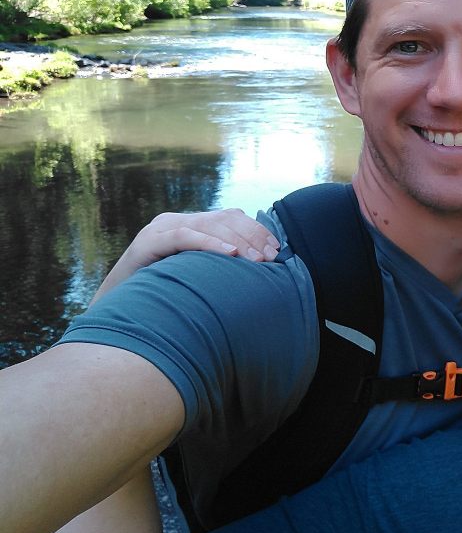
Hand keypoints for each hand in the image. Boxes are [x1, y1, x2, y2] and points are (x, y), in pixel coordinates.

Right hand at [92, 209, 279, 304]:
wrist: (113, 315)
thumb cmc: (160, 301)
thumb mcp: (196, 279)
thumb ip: (219, 268)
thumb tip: (261, 272)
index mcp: (189, 226)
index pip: (231, 218)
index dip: (256, 231)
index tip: (278, 251)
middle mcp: (174, 221)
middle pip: (224, 218)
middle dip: (252, 237)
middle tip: (271, 259)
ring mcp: (159, 229)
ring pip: (207, 225)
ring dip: (237, 242)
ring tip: (257, 260)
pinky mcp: (146, 243)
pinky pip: (184, 236)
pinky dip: (209, 243)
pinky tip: (231, 255)